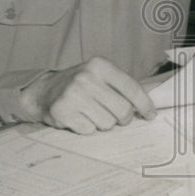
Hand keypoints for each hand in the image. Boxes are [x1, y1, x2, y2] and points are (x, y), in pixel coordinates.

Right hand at [20, 56, 156, 133]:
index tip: (151, 115)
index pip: (132, 88)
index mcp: (100, 65)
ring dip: (102, 123)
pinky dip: (87, 128)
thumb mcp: (100, 76)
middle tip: (116, 117)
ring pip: (107, 123)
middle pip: (122, 110)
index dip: (145, 104)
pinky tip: (79, 118)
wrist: (43, 91)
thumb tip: (148, 107)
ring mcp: (73, 94)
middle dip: (123, 118)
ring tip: (91, 113)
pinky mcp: (62, 111)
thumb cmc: (80, 85)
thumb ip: (122, 87)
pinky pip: (89, 130)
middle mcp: (86, 77)